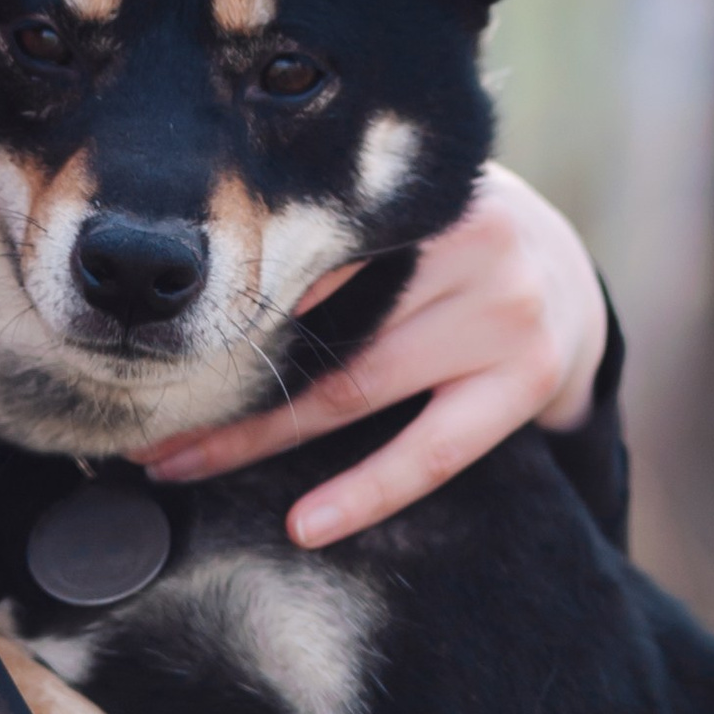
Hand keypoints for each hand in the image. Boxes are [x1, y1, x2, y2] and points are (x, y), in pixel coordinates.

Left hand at [143, 163, 608, 548]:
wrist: (571, 282)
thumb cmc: (448, 249)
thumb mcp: (399, 212)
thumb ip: (332, 232)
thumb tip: (194, 279)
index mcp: (422, 189)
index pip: (304, 250)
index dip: (222, 301)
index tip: (147, 341)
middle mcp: (473, 241)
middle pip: (317, 324)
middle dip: (222, 380)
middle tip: (142, 420)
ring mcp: (505, 314)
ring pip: (355, 391)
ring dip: (258, 438)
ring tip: (181, 465)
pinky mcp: (523, 382)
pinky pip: (429, 452)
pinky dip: (363, 493)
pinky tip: (304, 524)